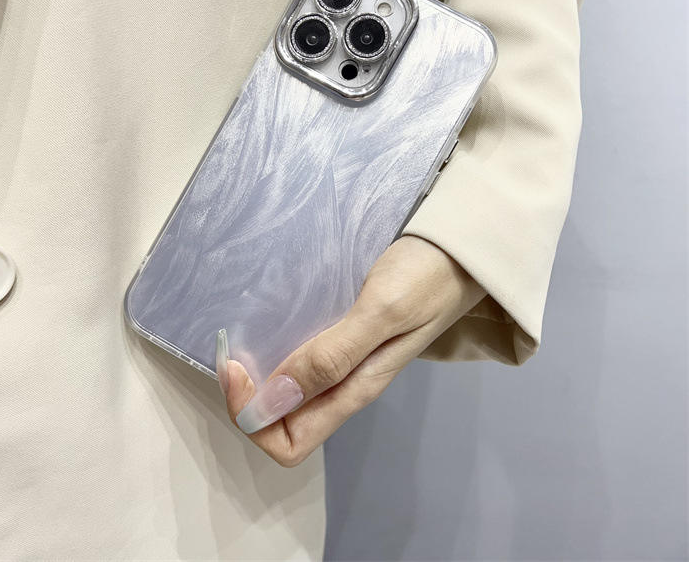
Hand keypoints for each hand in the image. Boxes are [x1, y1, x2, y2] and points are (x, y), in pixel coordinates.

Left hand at [216, 235, 485, 466]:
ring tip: (241, 338)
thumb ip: (333, 357)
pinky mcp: (345, 333)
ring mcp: (346, 359)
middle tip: (232, 353)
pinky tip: (268, 321)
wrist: (462, 250)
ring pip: (289, 391)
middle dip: (247, 400)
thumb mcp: (382, 313)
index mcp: (354, 389)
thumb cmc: (427, 277)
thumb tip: (272, 401)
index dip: (254, 419)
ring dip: (259, 376)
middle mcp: (345, 383)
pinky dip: (274, 349)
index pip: (289, 443)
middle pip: (282, 422)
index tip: (239, 370)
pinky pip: (300, 358)